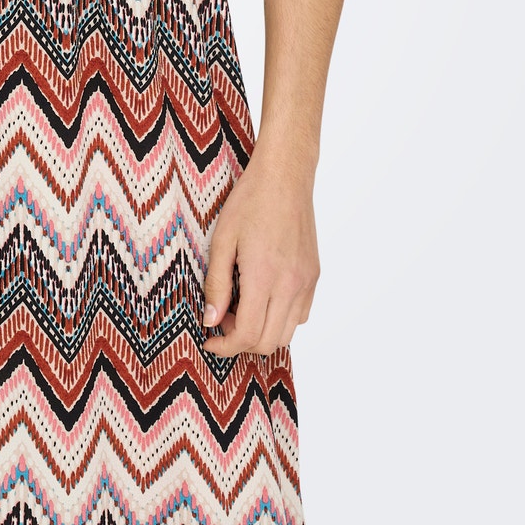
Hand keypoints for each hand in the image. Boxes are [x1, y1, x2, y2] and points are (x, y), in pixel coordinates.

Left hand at [202, 134, 319, 356]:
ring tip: (242, 307)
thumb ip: (216, 284)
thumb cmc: (250, 201)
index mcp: (265, 276)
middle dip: (242, 343)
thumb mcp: (222, 240)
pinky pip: (301, 314)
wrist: (285, 177)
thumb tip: (212, 320)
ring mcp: (307, 281)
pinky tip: (263, 297)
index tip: (209, 340)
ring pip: (288, 333)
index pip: (248, 335)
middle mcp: (291, 285)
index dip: (225, 347)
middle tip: (222, 320)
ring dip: (263, 332)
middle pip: (269, 342)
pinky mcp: (314, 275)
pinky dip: (281, 319)